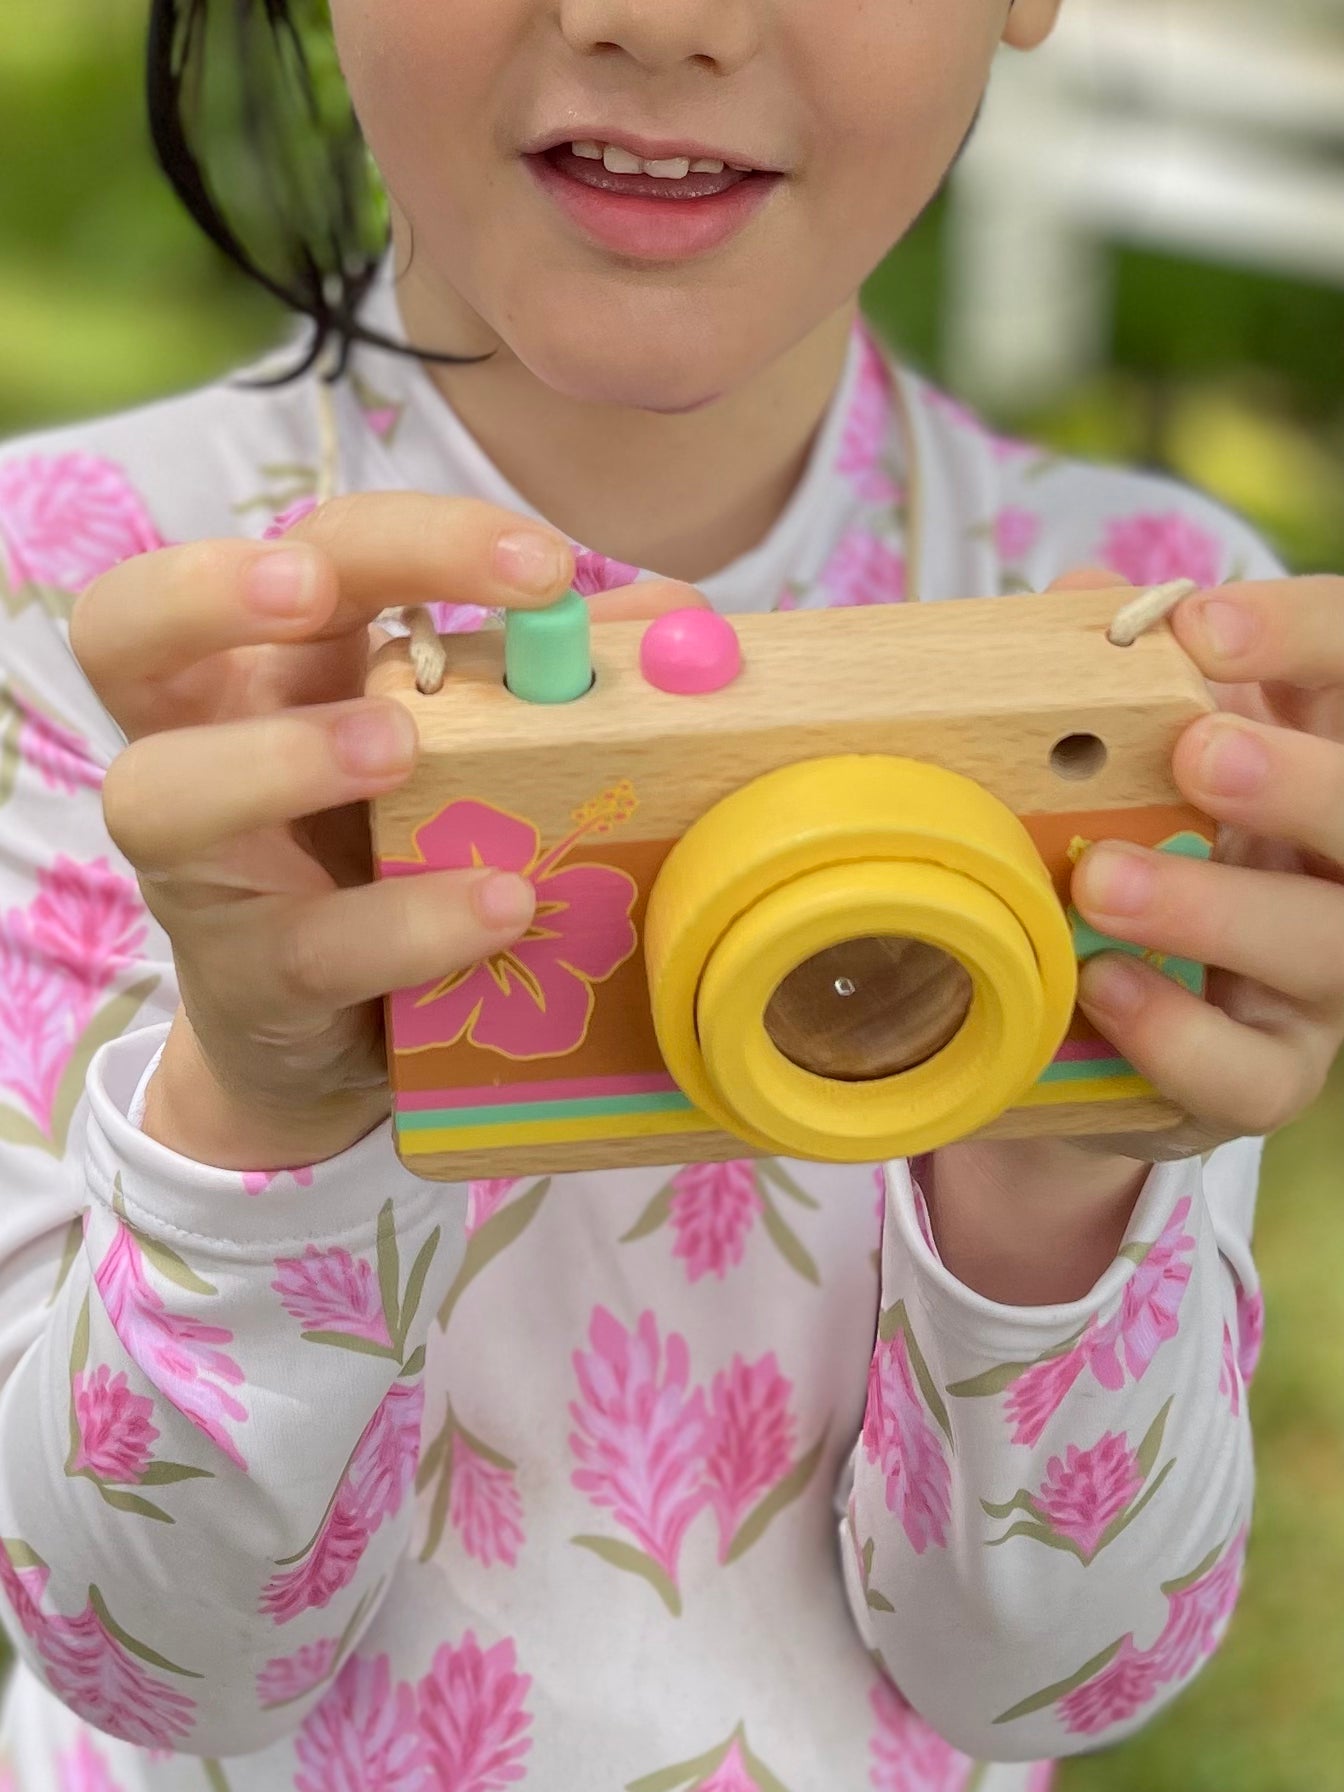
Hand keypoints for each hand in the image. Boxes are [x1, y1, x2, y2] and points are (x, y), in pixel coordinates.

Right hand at [72, 495, 704, 1164]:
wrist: (338, 1044)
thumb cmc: (402, 860)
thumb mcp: (476, 759)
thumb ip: (555, 684)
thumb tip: (675, 617)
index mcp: (277, 665)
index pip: (304, 552)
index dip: (406, 534)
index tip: (545, 566)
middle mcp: (203, 744)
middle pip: (125, 626)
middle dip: (218, 587)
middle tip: (319, 592)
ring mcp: (204, 869)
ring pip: (159, 790)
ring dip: (281, 755)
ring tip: (400, 750)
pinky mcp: (243, 980)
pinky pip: (302, 945)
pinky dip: (404, 921)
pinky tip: (501, 904)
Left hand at [926, 563, 1342, 1304]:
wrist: (1087, 1017)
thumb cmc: (1124, 845)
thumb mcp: (1117, 758)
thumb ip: (1110, 679)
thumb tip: (1084, 593)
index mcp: (1314, 754)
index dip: (1304, 640)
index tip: (1202, 626)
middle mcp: (1343, 863)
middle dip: (1297, 781)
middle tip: (1198, 752)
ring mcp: (1320, 978)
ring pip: (1327, 944)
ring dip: (1219, 909)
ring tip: (1104, 883)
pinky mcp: (1271, 1075)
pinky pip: (1253, 1072)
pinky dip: (1179, 1034)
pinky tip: (1103, 987)